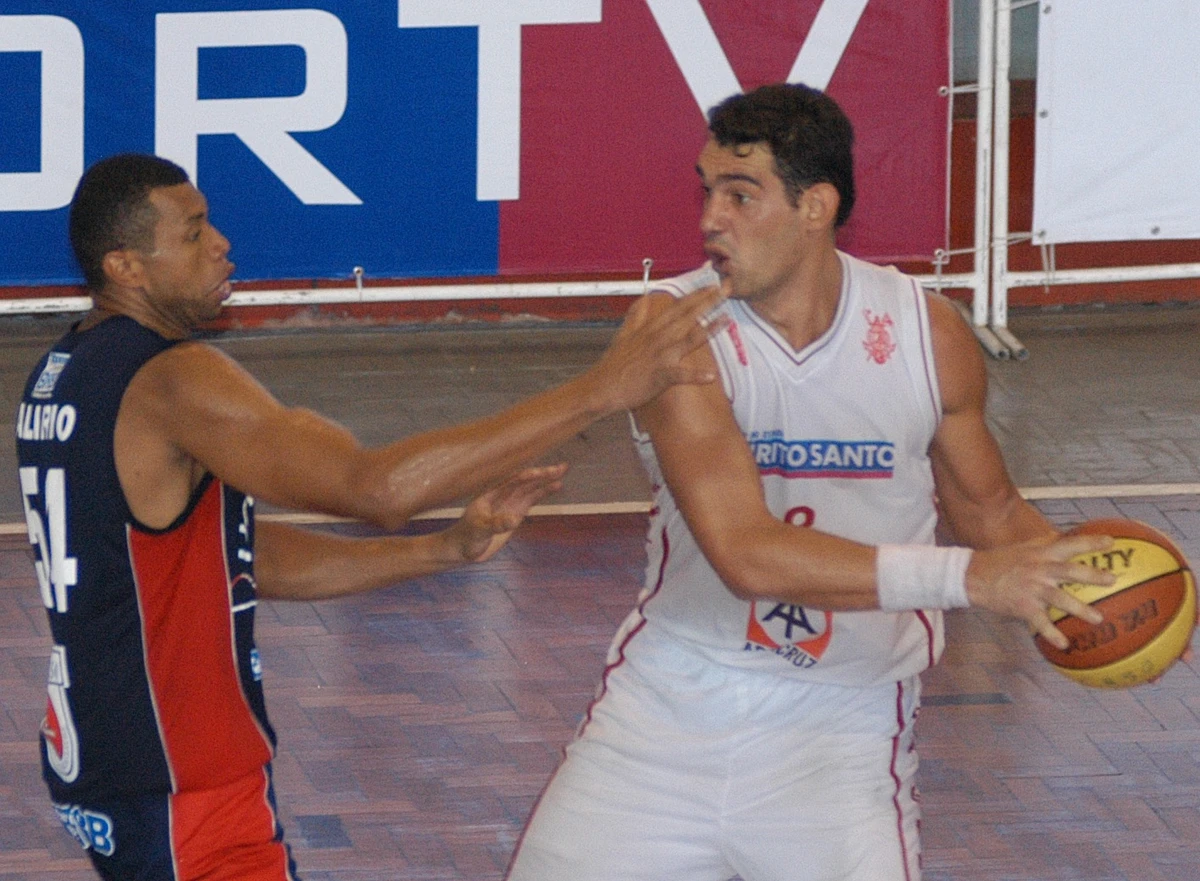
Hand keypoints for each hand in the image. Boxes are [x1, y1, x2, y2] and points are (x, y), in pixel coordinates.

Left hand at [446, 464, 566, 562]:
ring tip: (562, 471)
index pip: (510, 481)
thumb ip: (495, 524)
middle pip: (525, 481)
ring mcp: (510, 503)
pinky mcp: (516, 513)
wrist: (463, 548)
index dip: (525, 477)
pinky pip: (532, 499)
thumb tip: (514, 519)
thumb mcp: (479, 530)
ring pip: (531, 488)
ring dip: (546, 480)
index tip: (539, 474)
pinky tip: (556, 486)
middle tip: (560, 468)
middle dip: (542, 474)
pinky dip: (543, 492)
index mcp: (491, 494)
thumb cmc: (466, 537)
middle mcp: (502, 495)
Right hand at [588, 284, 728, 412]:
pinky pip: (680, 375)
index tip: (711, 285)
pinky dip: (695, 376)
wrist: (601, 387)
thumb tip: (644, 300)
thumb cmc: (612, 365)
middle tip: (726, 289)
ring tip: (727, 319)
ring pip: (688, 340)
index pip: (677, 307)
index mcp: (650, 328)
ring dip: (709, 330)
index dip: (695, 295)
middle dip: (708, 302)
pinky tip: (711, 376)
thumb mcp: (623, 334)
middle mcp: (657, 338)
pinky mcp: (659, 376)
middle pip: (686, 316)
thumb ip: (636, 316)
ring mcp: (660, 356)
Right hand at [965, 532, 1116, 650]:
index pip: (1068, 544)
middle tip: (1112, 580)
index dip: (1090, 542)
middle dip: (1091, 574)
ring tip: (1099, 619)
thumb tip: (1066, 536)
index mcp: (1040, 554)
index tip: (1111, 542)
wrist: (972, 576)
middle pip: (1068, 571)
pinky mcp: (1023, 606)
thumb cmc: (1000, 561)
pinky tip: (1065, 645)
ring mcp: (1031, 588)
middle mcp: (1038, 569)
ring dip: (1080, 609)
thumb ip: (1044, 543)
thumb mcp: (1023, 548)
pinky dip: (1053, 634)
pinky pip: (1041, 623)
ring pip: (1060, 598)